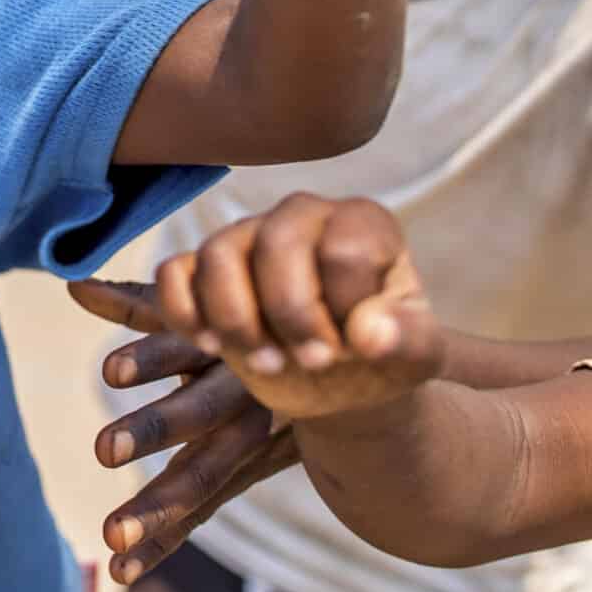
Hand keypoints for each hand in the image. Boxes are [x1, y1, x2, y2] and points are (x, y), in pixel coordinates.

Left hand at [71, 278, 297, 585]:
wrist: (340, 363)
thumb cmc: (250, 323)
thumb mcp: (203, 306)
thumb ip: (136, 303)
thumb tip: (74, 287)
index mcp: (229, 343)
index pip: (187, 345)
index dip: (153, 355)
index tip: (110, 370)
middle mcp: (244, 395)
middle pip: (200, 413)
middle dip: (154, 430)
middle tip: (104, 449)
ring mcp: (247, 441)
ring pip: (204, 476)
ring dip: (158, 509)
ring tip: (112, 539)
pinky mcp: (240, 475)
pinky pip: (200, 511)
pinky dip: (162, 542)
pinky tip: (120, 571)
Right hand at [155, 193, 443, 421]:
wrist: (344, 377)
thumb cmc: (384, 353)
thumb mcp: (417, 354)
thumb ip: (408, 339)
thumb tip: (368, 333)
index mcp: (362, 222)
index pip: (344, 249)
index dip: (346, 308)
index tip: (358, 347)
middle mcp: (301, 214)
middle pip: (277, 244)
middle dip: (291, 314)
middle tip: (316, 363)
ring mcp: (246, 235)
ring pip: (218, 254)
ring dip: (238, 321)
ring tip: (267, 363)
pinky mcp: (203, 266)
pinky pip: (173, 272)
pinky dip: (185, 312)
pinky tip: (213, 346)